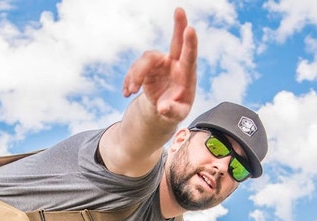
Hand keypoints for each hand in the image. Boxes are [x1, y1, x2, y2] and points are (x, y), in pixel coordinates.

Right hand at [122, 7, 197, 123]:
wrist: (163, 108)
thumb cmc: (175, 109)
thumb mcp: (176, 115)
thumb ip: (171, 111)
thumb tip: (163, 107)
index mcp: (187, 75)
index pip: (189, 56)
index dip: (190, 43)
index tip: (190, 29)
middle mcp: (175, 64)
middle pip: (176, 41)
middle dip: (178, 25)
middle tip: (180, 10)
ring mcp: (161, 63)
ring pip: (146, 60)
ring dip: (136, 74)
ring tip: (131, 91)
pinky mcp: (147, 67)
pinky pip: (135, 68)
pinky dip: (129, 80)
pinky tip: (126, 93)